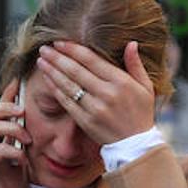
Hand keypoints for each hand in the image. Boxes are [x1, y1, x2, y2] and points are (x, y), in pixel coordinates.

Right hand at [0, 79, 27, 187]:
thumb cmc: (6, 184)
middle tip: (24, 113)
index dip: (5, 94)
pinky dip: (15, 151)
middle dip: (7, 107)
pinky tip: (21, 161)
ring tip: (28, 140)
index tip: (19, 82)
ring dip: (15, 129)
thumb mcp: (14, 154)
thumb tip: (26, 118)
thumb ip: (15, 137)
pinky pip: (0, 148)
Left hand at [36, 40, 155, 144]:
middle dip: (57, 58)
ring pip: (68, 85)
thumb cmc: (141, 113)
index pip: (91, 60)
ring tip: (41, 61)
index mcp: (121, 82)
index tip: (59, 42)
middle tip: (44, 48)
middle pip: (76, 71)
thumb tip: (131, 43)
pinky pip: (66, 102)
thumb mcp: (145, 87)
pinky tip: (47, 79)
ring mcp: (94, 108)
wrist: (135, 145)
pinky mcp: (85, 121)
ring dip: (52, 71)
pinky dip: (55, 89)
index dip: (73, 50)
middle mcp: (106, 94)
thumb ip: (136, 65)